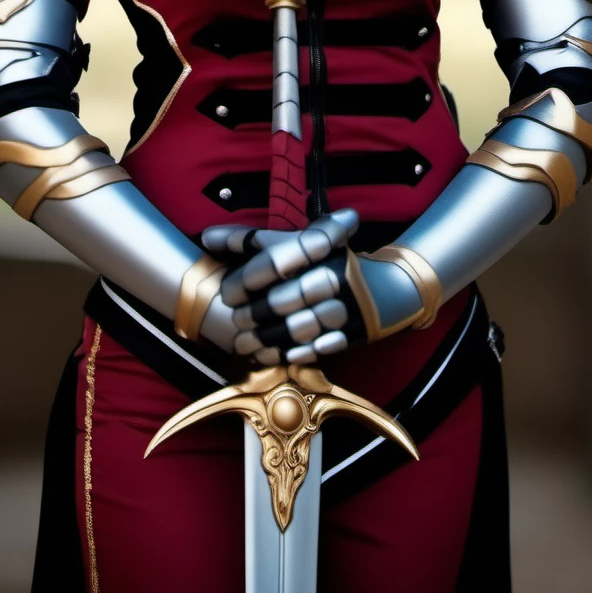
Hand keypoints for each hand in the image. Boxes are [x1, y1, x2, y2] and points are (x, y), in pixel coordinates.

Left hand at [201, 210, 385, 364]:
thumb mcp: (293, 243)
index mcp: (319, 247)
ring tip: (243, 345)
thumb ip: (249, 241)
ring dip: (267, 339)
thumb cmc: (323, 262)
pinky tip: (268, 355)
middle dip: (254, 314)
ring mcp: (346, 306)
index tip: (227, 292)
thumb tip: (206, 237)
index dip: (246, 278)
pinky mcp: (353, 333)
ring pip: (299, 327)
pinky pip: (317, 347)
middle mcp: (334, 274)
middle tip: (234, 323)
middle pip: (286, 298)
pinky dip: (290, 354)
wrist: (385, 289)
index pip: (275, 261)